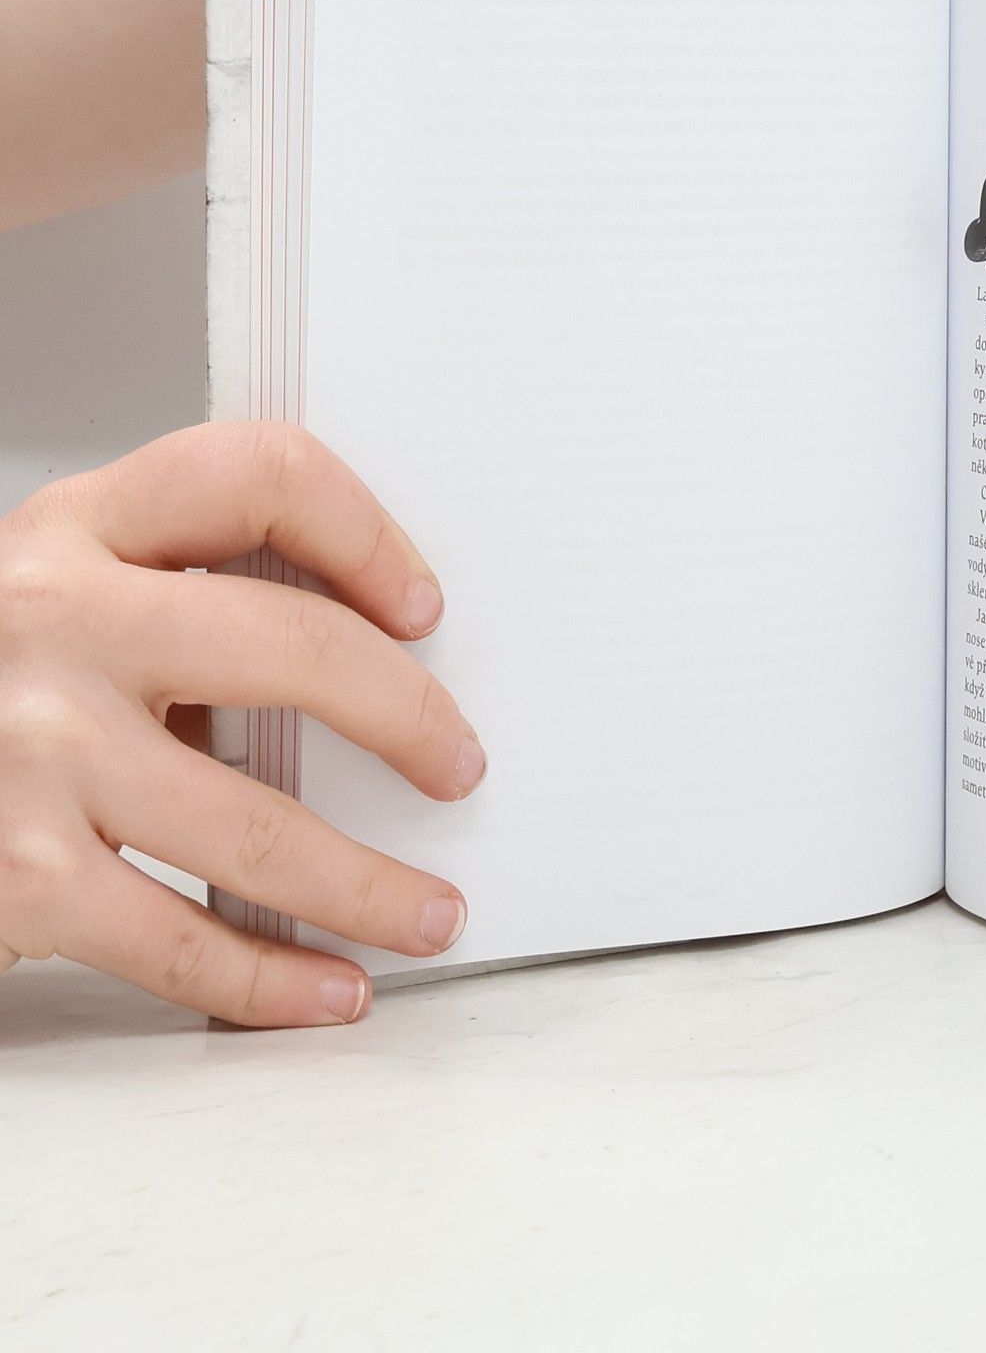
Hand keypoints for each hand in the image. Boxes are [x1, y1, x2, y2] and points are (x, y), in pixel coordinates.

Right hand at [0, 423, 481, 1025]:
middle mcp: (52, 619)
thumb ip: (176, 607)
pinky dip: (272, 980)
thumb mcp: (57, 605)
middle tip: (460, 768)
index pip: (260, 476)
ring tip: (434, 914)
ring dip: (369, 888)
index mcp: (78, 530)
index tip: (424, 608)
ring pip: (257, 828)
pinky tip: (332, 989)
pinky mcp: (12, 877)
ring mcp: (30, 749)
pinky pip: (178, 941)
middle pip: (295, 647)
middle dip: (410, 718)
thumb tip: (367, 683)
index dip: (367, 535)